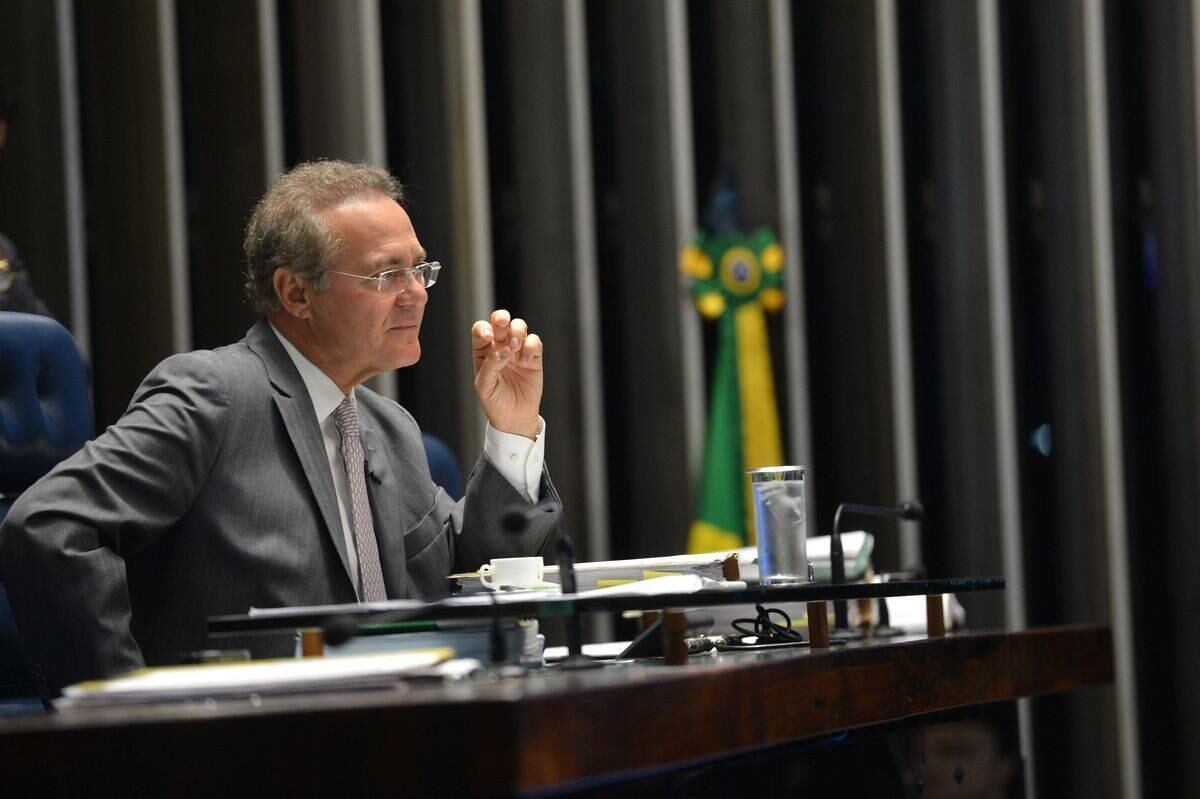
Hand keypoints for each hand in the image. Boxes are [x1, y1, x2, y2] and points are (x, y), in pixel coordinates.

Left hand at [472, 309, 542, 438]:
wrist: (515, 418)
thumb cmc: (495, 402)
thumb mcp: (485, 386)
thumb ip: (490, 366)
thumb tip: (503, 350)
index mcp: (483, 352)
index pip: (480, 331)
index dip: (482, 328)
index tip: (487, 336)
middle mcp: (500, 347)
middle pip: (500, 322)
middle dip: (501, 318)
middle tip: (502, 323)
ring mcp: (517, 351)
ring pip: (519, 327)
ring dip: (517, 330)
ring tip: (514, 345)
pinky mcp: (534, 358)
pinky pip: (534, 342)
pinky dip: (531, 346)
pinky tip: (526, 360)